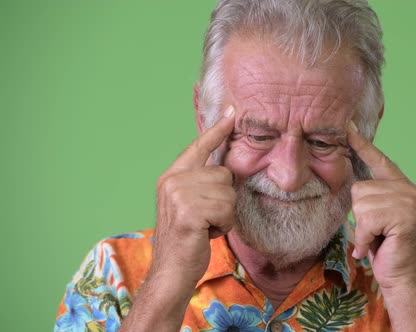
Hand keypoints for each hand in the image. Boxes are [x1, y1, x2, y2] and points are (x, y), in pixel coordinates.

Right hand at [151, 105, 236, 284]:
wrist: (171, 271)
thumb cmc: (187, 239)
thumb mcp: (192, 204)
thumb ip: (202, 183)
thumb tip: (226, 169)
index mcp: (173, 175)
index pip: (200, 146)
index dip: (218, 129)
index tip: (232, 111)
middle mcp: (173, 180)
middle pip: (224, 174)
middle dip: (223, 200)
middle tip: (205, 218)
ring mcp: (179, 194)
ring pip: (228, 193)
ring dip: (224, 215)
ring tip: (205, 226)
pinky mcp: (189, 211)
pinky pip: (226, 210)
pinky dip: (223, 226)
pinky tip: (205, 234)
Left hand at [348, 123, 415, 290]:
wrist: (403, 277)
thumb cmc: (385, 248)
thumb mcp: (375, 217)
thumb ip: (370, 197)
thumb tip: (353, 184)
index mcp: (400, 186)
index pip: (378, 160)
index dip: (362, 144)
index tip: (348, 126)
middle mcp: (408, 189)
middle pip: (360, 189)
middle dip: (360, 215)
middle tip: (376, 232)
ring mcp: (408, 202)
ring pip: (361, 204)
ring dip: (363, 228)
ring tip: (378, 238)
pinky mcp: (405, 217)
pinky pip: (367, 220)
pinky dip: (366, 238)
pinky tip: (378, 245)